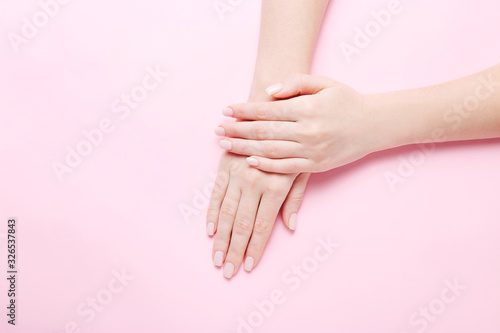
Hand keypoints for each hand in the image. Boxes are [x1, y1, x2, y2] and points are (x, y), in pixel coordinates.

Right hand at [207, 147, 309, 278]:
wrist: (270, 109)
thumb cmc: (292, 141)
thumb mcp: (302, 168)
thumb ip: (294, 198)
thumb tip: (291, 226)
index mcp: (275, 186)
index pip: (263, 226)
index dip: (254, 249)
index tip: (247, 267)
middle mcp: (254, 183)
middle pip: (242, 224)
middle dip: (234, 251)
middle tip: (227, 272)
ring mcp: (236, 175)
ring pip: (227, 213)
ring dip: (221, 239)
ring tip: (216, 258)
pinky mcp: (224, 167)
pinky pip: (216, 194)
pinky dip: (213, 213)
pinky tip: (210, 230)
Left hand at [215, 74, 391, 173]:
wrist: (375, 124)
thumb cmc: (347, 101)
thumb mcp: (325, 83)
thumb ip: (296, 82)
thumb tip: (268, 92)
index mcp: (307, 108)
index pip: (267, 110)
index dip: (244, 110)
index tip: (225, 110)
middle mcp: (307, 130)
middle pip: (263, 132)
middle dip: (236, 130)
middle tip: (217, 130)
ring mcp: (311, 151)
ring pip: (270, 151)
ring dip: (244, 148)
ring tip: (224, 145)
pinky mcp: (316, 166)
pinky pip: (286, 168)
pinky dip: (266, 165)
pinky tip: (249, 161)